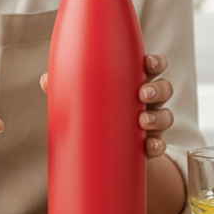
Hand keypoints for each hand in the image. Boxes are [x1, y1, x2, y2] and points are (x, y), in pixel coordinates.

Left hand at [39, 51, 173, 159]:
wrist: (105, 151)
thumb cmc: (95, 112)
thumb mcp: (84, 99)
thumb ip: (68, 89)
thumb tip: (46, 80)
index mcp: (134, 81)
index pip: (153, 66)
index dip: (156, 62)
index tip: (148, 64)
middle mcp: (148, 100)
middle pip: (165, 88)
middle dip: (157, 89)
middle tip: (142, 94)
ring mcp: (153, 122)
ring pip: (167, 115)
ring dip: (158, 117)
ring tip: (143, 121)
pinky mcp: (151, 145)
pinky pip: (161, 144)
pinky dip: (157, 145)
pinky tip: (149, 147)